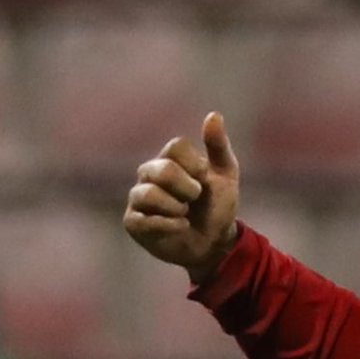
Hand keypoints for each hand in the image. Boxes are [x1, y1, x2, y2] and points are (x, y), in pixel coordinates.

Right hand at [123, 112, 240, 283]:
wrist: (215, 243)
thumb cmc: (217, 207)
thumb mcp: (226, 175)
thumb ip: (219, 146)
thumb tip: (214, 115)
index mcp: (169, 159)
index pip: (176, 147)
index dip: (196, 165)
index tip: (204, 179)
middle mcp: (148, 175)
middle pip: (163, 169)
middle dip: (188, 188)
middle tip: (195, 199)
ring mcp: (137, 198)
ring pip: (149, 194)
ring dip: (178, 208)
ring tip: (186, 214)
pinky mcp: (133, 223)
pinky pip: (145, 220)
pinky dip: (170, 225)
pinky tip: (181, 227)